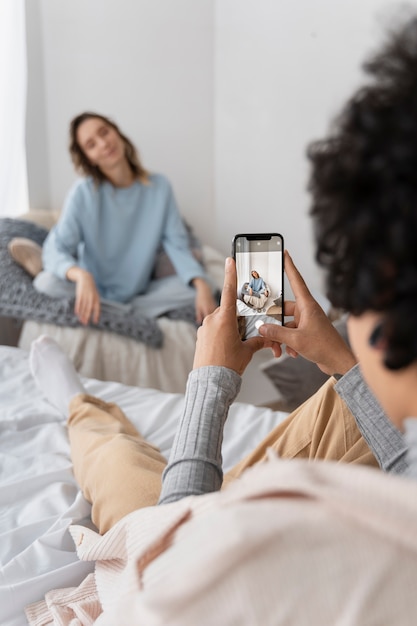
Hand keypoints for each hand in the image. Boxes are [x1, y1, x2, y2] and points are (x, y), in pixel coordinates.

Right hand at [66, 267, 100, 324]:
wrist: (86, 278)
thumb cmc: (90, 289)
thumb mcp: (95, 295)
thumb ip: (95, 303)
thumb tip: (95, 313)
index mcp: (97, 298)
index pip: (97, 308)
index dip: (96, 315)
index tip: (95, 322)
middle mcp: (92, 297)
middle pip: (89, 309)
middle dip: (87, 317)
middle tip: (85, 323)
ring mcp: (86, 295)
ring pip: (84, 307)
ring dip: (82, 314)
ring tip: (81, 320)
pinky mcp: (80, 294)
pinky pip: (79, 302)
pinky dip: (78, 308)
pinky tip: (77, 313)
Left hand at [193, 258, 273, 374]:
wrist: (210, 383)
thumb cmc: (228, 366)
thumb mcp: (247, 351)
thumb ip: (257, 340)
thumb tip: (267, 338)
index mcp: (224, 318)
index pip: (229, 291)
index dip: (231, 274)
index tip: (230, 259)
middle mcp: (212, 319)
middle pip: (229, 312)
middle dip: (239, 320)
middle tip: (245, 335)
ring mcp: (204, 328)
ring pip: (221, 322)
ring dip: (230, 330)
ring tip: (235, 347)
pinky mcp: (200, 337)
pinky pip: (213, 331)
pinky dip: (222, 336)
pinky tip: (226, 349)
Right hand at [257, 251, 356, 375]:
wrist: (338, 362)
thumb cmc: (325, 347)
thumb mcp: (295, 340)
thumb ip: (276, 333)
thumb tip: (262, 328)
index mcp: (307, 305)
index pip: (295, 280)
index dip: (289, 266)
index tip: (284, 254)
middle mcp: (307, 311)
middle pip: (283, 309)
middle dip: (274, 322)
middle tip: (265, 328)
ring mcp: (307, 321)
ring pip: (286, 324)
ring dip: (280, 337)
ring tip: (278, 348)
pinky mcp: (307, 332)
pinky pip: (291, 334)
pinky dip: (288, 343)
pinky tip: (290, 352)